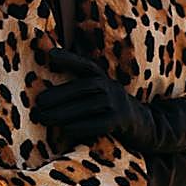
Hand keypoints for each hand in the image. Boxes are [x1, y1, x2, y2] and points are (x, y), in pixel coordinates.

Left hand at [32, 48, 156, 147]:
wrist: (148, 129)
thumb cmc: (114, 114)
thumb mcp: (102, 97)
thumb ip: (82, 94)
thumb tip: (47, 98)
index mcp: (105, 80)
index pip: (86, 66)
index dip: (70, 58)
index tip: (50, 55)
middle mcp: (112, 88)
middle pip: (84, 86)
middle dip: (59, 94)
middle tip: (38, 103)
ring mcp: (119, 104)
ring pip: (89, 105)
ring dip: (64, 112)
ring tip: (44, 118)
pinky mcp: (123, 122)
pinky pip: (100, 123)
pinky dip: (82, 126)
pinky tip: (65, 130)